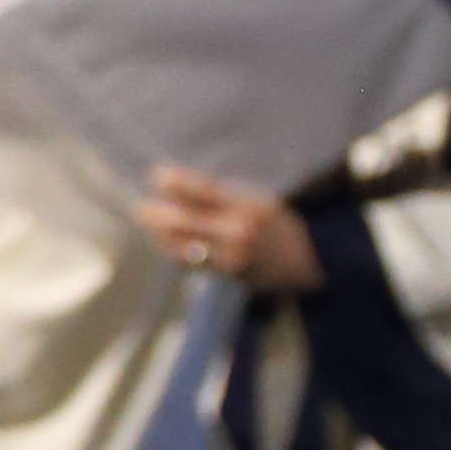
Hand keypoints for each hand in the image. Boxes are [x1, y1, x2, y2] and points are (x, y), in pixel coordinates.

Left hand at [141, 165, 320, 294]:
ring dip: (161, 233)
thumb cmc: (275, 224)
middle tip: (144, 206)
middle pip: (186, 222)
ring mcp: (230, 256)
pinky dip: (175, 248)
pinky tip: (165, 239)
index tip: (158, 175)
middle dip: (159, 214)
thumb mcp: (257, 200)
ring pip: (182, 245)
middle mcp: (238, 233)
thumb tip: (180, 186)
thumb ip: (222, 197)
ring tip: (151, 220)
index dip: (178, 183)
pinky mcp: (226, 274)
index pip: (205, 192)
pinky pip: (191, 262)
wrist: (306, 260)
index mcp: (248, 207)